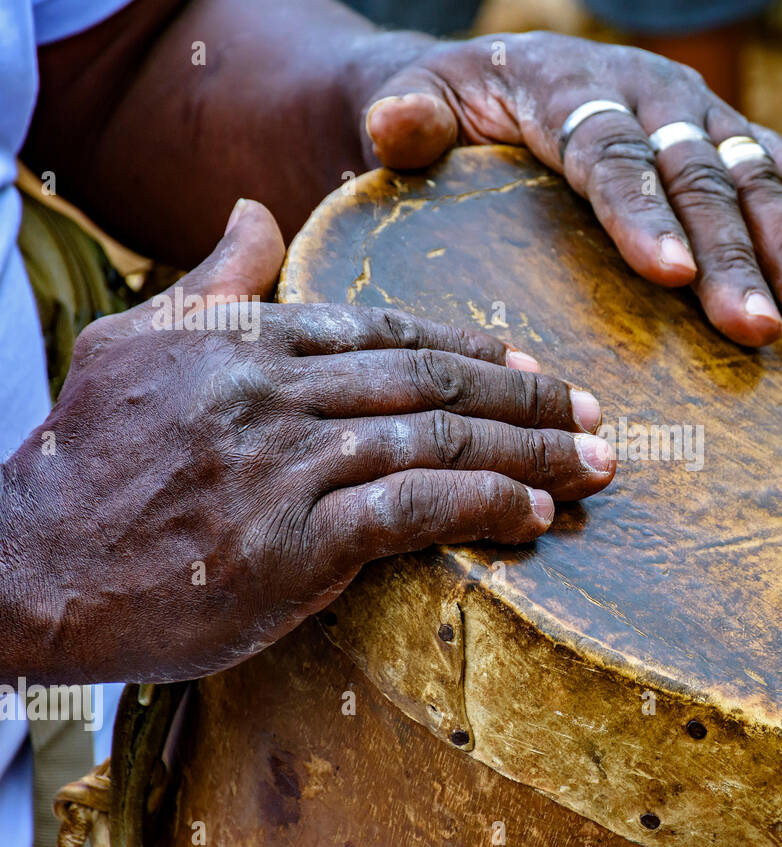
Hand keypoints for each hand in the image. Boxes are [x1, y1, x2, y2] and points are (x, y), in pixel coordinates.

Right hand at [0, 200, 614, 683]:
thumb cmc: (88, 460)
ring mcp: (288, 463)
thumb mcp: (137, 342)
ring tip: (595, 464)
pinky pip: (417, 510)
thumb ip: (215, 282)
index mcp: (250, 339)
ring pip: (441, 439)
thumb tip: (255, 214)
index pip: (391, 332)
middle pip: (434, 380)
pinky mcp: (295, 540)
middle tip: (594, 413)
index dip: (475, 349)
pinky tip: (536, 515)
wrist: (30, 567)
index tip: (534, 369)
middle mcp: (277, 390)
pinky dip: (487, 507)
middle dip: (528, 399)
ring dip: (532, 453)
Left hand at [356, 32, 781, 345]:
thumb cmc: (451, 107)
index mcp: (569, 86)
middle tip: (763, 332)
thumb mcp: (412, 100)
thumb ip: (404, 117)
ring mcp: (696, 112)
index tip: (675, 280)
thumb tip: (394, 127)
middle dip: (737, 257)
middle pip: (698, 176)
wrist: (495, 74)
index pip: (609, 152)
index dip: (643, 214)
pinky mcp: (727, 134)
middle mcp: (646, 92)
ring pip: (757, 176)